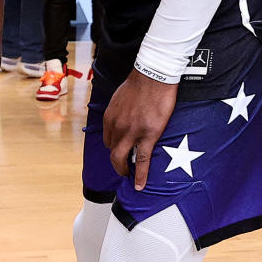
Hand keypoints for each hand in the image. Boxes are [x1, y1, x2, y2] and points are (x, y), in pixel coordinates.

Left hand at [102, 69, 178, 190]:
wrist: (153, 77)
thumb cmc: (139, 84)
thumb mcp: (119, 98)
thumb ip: (119, 112)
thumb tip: (122, 118)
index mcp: (110, 117)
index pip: (108, 140)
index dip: (114, 148)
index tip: (120, 153)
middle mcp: (117, 126)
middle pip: (112, 151)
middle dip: (116, 163)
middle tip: (123, 170)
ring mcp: (131, 132)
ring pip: (123, 158)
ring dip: (124, 170)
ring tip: (130, 177)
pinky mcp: (148, 135)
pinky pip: (142, 160)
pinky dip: (140, 175)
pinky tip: (139, 184)